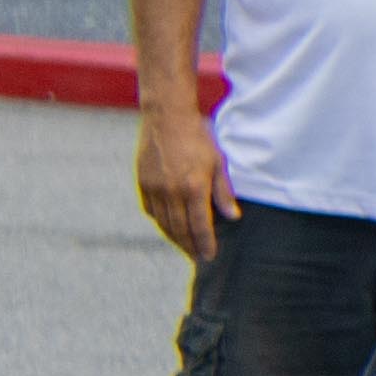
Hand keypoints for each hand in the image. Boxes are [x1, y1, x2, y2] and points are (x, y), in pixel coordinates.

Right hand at [134, 103, 231, 258]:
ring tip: (185, 247)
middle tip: (197, 257)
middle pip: (180, 229)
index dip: (205, 243)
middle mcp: (171, 192)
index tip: (209, 256)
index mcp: (193, 187)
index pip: (200, 225)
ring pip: (164, 223)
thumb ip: (223, 191)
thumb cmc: (198, 137)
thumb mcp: (218, 161)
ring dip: (174, 238)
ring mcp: (154, 188)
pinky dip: (160, 222)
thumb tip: (233, 217)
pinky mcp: (142, 182)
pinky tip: (168, 228)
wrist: (166, 117)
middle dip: (189, 246)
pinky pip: (151, 211)